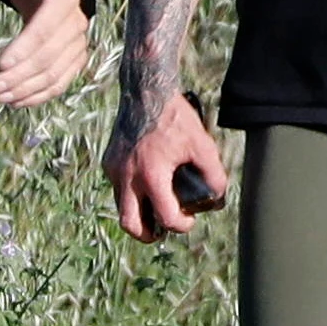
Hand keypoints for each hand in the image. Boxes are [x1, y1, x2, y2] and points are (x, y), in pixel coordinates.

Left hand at [0, 0, 89, 107]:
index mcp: (62, 1)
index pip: (44, 29)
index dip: (23, 48)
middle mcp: (75, 25)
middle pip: (48, 57)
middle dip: (18, 75)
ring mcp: (77, 46)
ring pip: (54, 74)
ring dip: (25, 89)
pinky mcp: (74, 61)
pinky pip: (60, 83)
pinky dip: (39, 95)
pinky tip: (16, 102)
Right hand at [103, 90, 231, 241]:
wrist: (146, 91)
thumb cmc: (175, 117)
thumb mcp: (203, 145)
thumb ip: (214, 174)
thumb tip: (216, 197)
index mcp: (152, 175)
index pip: (164, 218)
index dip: (181, 226)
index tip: (188, 220)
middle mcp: (128, 176)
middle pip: (130, 224)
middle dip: (147, 234)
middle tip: (161, 231)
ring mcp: (114, 169)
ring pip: (121, 206)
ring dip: (138, 213)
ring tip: (156, 209)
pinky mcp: (109, 161)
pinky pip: (118, 186)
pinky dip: (132, 192)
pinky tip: (148, 182)